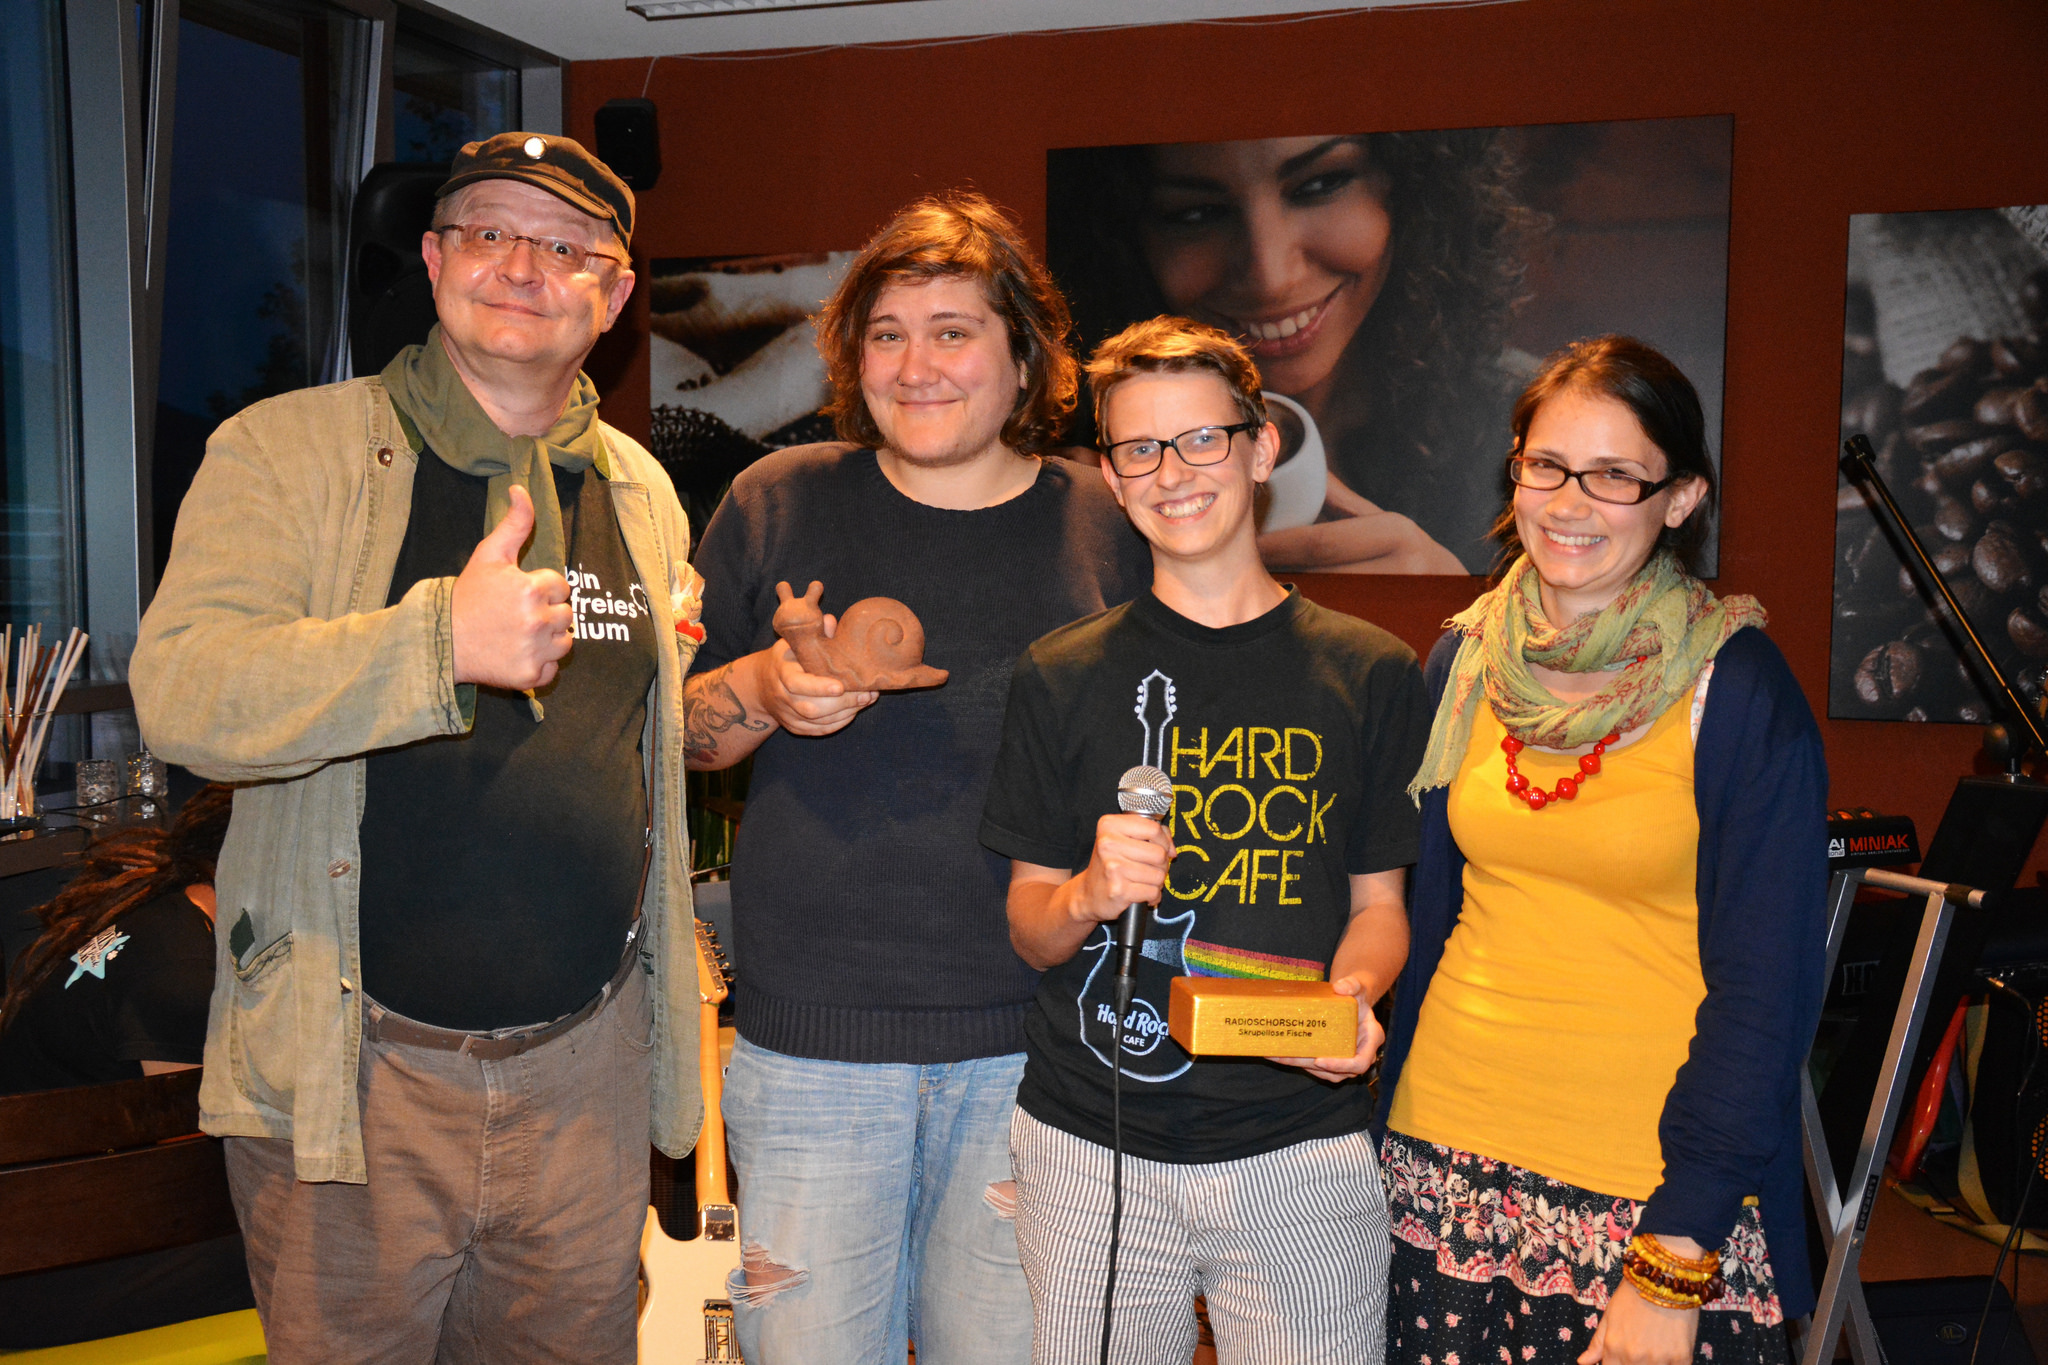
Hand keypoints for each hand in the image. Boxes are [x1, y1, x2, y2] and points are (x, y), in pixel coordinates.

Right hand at [451, 484, 571, 688]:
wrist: (441, 640)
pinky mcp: (530, 676)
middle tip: (516, 616)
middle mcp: (537, 620)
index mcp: (531, 588)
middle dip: (547, 613)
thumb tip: (520, 488)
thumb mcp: (488, 555)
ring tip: (518, 634)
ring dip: (548, 639)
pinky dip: (539, 665)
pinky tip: (517, 654)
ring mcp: (535, 650)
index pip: (561, 586)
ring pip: (565, 642)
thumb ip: (513, 524)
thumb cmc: (467, 596)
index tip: (518, 594)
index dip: (541, 588)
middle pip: (567, 615)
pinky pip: (553, 670)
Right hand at [747, 615, 876, 735]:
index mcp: (781, 671)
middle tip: (867, 694)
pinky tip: (854, 711)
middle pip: (811, 708)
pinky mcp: (794, 726)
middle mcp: (781, 696)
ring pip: (817, 722)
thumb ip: (814, 634)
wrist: (762, 684)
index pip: (797, 684)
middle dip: (842, 703)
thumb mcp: (794, 642)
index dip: (819, 687)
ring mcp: (786, 714)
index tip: (841, 686)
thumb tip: (831, 621)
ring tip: (867, 699)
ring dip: (845, 713)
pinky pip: (818, 730)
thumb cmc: (787, 658)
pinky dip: (838, 723)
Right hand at [1068, 813, 1174, 927]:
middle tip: (1149, 869)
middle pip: (1159, 853)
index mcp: (1109, 826)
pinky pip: (1153, 892)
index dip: (1164, 841)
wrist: (1088, 894)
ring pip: (1158, 875)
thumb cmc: (1110, 864)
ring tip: (1143, 882)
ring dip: (1156, 882)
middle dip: (1161, 865)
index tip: (1162, 849)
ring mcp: (1113, 867)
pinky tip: (1141, 894)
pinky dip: (1152, 896)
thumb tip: (1171, 850)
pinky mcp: (1118, 890)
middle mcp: (1108, 844)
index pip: (1154, 828)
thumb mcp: (1124, 839)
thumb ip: (1152, 834)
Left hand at [1270, 973, 1383, 1081]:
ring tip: (1278, 1056)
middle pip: (1338, 1071)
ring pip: (1326, 1073)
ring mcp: (1348, 1060)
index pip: (1360, 1062)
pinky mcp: (1335, 1060)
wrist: (1353, 1000)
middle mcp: (1362, 1054)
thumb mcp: (1357, 986)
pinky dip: (1300, 1063)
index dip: (1341, 1066)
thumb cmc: (1357, 994)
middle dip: (1310, 1065)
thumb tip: (1340, 987)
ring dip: (1301, 1066)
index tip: (1319, 1060)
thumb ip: (1352, 984)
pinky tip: (1280, 1054)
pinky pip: (1319, 1068)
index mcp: (1372, 1039)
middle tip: (1287, 1057)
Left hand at [1579, 1275, 1699, 1364]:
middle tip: (1641, 1343)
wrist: (1663, 1277)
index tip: (1622, 1358)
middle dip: (1634, 1363)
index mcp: (1614, 1349)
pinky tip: (1670, 1349)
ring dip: (1653, 1363)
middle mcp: (1635, 1358)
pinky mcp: (1682, 1358)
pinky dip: (1671, 1363)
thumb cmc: (1633, 1294)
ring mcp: (1660, 1360)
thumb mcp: (1609, 1315)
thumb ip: (1597, 1343)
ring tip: (1654, 1344)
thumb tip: (1583, 1363)